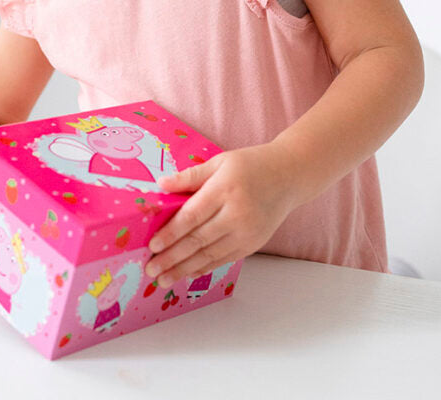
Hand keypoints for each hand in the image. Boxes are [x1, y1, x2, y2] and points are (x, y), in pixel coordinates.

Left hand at [144, 142, 301, 287]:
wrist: (290, 177)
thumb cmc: (251, 165)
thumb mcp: (220, 162)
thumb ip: (190, 176)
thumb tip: (161, 184)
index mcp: (225, 189)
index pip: (193, 216)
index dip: (171, 233)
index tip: (153, 245)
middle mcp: (237, 214)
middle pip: (199, 240)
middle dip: (172, 257)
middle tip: (151, 269)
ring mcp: (247, 232)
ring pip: (210, 255)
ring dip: (184, 269)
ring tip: (163, 279)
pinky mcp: (254, 243)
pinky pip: (224, 259)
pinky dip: (204, 267)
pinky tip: (187, 273)